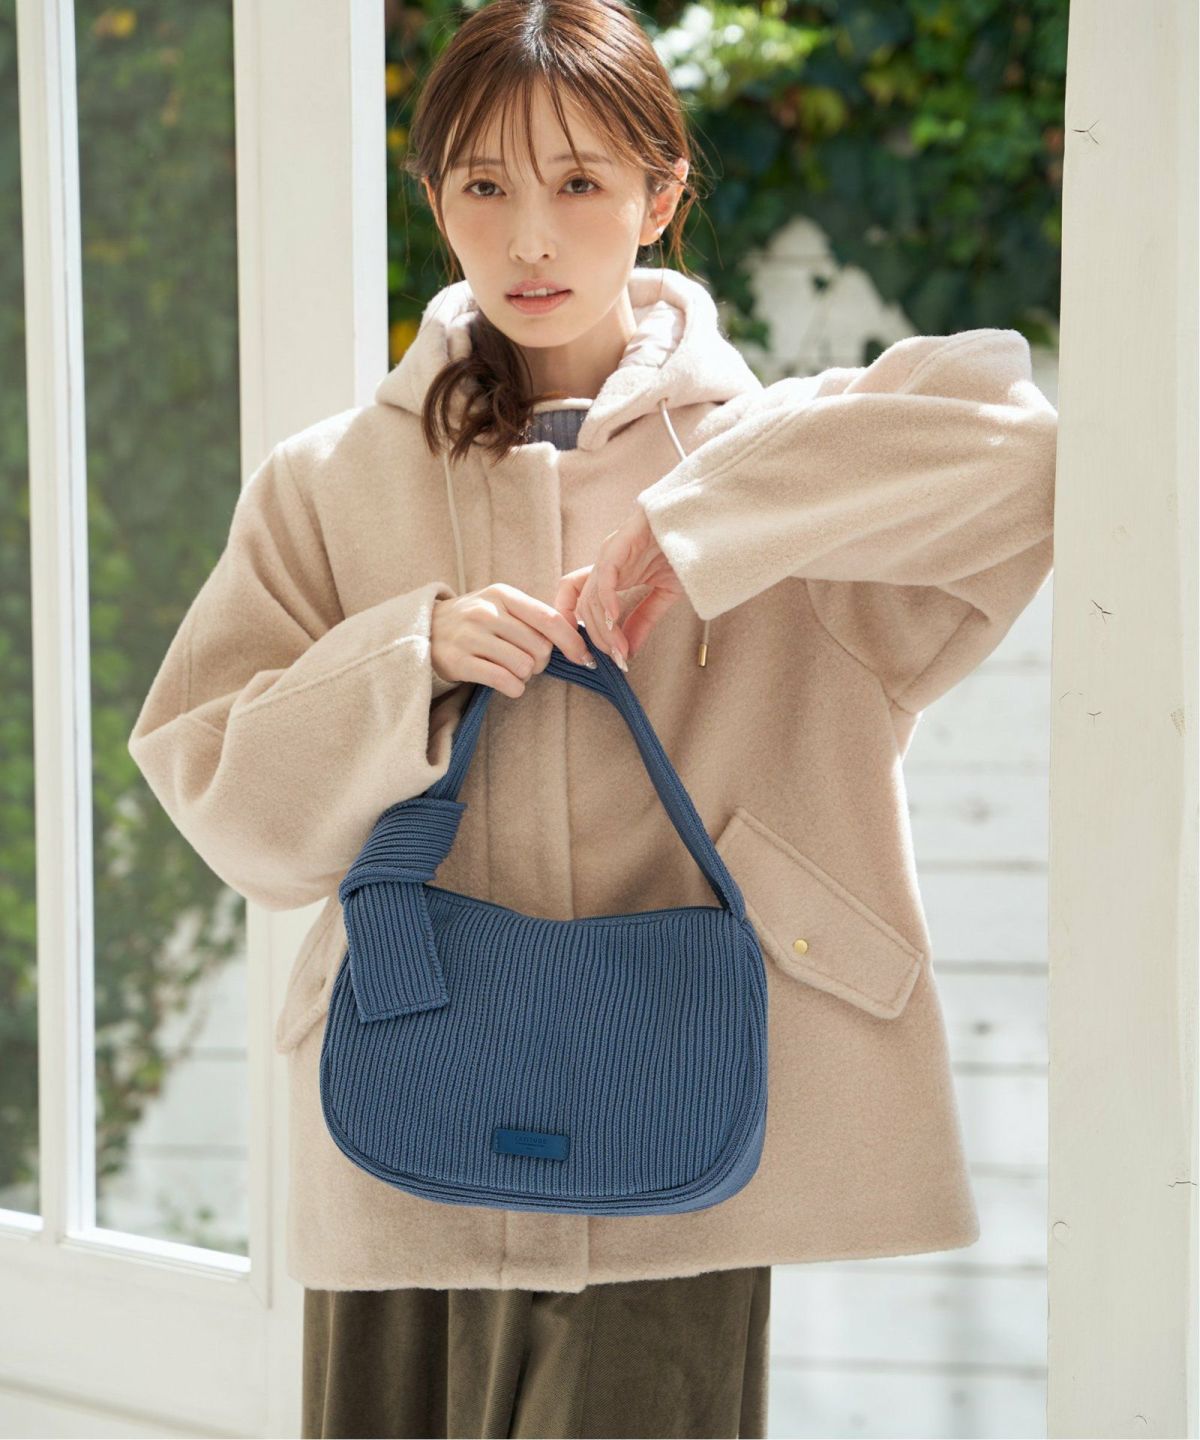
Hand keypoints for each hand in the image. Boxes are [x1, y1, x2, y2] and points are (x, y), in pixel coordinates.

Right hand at [430, 583, 596, 699]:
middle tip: (525, 661)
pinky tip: (507, 684)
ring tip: (510, 669)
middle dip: (541, 662)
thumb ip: (533, 617)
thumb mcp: (500, 605)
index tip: (584, 657)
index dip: (572, 641)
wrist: (425, 630)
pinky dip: (514, 688)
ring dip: (525, 676)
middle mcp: (486, 612)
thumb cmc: (474, 620)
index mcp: (502, 595)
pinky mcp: (459, 662)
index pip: (549, 619)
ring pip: (525, 667)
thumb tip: (576, 639)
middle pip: (540, 648)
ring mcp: (470, 637)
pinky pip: (505, 681)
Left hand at [553, 504, 684, 666]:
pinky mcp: (619, 544)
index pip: (581, 606)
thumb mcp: (663, 594)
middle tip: (615, 660)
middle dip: (595, 639)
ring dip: (604, 630)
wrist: (699, 520)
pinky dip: (606, 602)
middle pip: (583, 608)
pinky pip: (604, 578)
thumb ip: (644, 620)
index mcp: (611, 576)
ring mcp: (609, 555)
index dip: (584, 633)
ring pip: (591, 598)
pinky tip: (615, 622)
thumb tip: (629, 652)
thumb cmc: (681, 550)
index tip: (601, 658)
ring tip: (620, 650)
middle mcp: (604, 566)